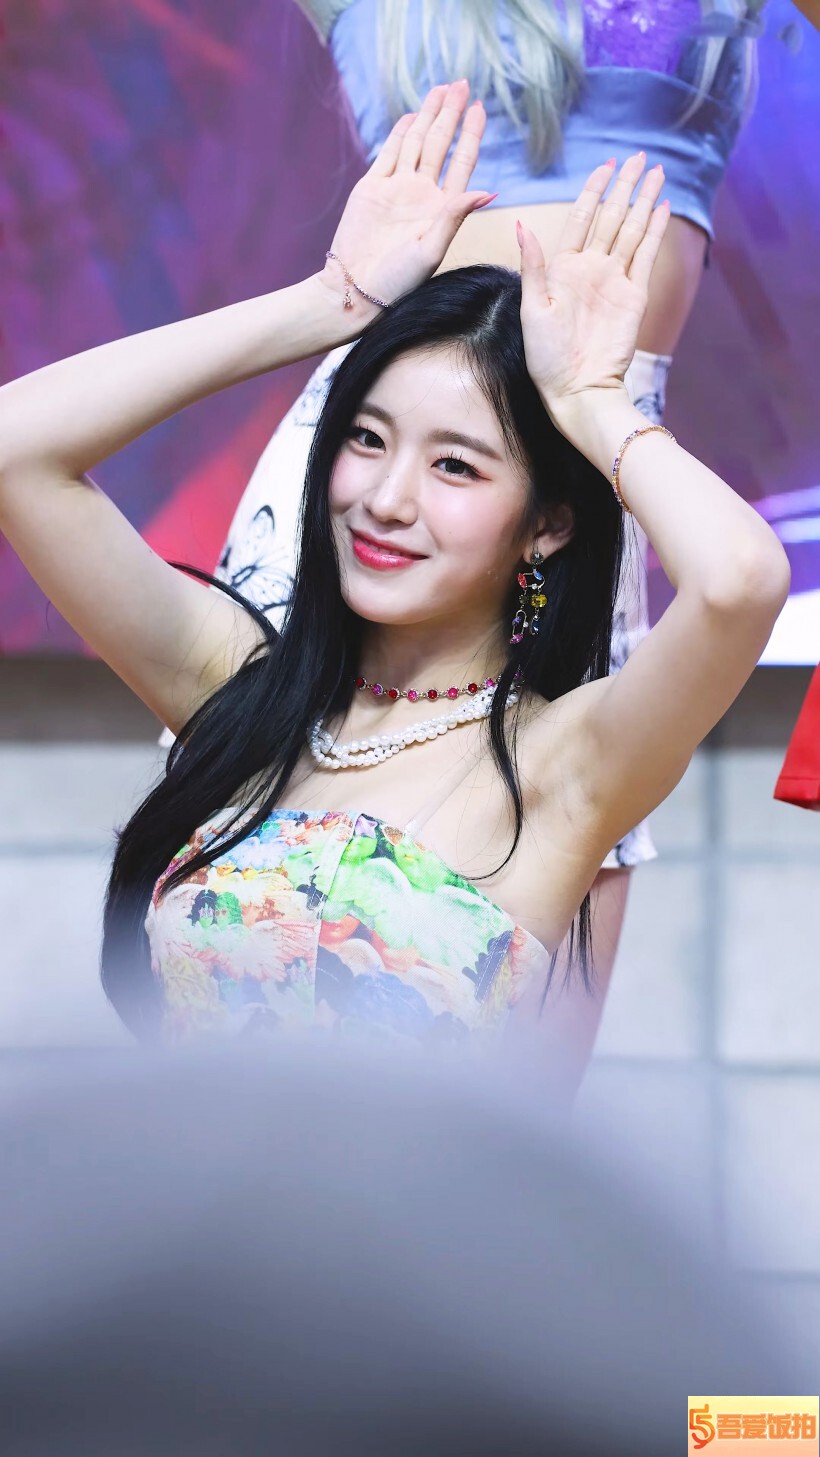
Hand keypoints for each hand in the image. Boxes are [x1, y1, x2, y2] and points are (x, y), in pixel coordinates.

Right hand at [321, 80, 491, 317]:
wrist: (355, 289)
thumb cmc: (397, 281)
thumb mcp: (431, 250)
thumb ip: (454, 217)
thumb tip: (489, 191)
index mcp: (441, 209)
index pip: (462, 162)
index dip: (471, 135)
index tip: (481, 109)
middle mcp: (421, 195)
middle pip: (440, 144)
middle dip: (451, 114)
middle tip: (463, 84)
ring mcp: (396, 189)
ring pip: (416, 143)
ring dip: (429, 116)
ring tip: (442, 89)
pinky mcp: (372, 188)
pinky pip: (390, 153)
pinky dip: (401, 133)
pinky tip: (413, 117)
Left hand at [517, 156, 668, 415]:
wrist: (577, 389)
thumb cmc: (547, 357)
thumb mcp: (533, 308)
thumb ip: (533, 265)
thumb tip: (523, 225)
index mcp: (564, 267)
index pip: (582, 217)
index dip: (594, 189)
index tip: (605, 164)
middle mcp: (592, 268)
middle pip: (611, 216)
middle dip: (625, 186)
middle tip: (640, 157)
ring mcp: (615, 280)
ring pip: (632, 230)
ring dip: (644, 201)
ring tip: (656, 172)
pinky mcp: (634, 296)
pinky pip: (645, 255)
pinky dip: (654, 230)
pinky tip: (661, 208)